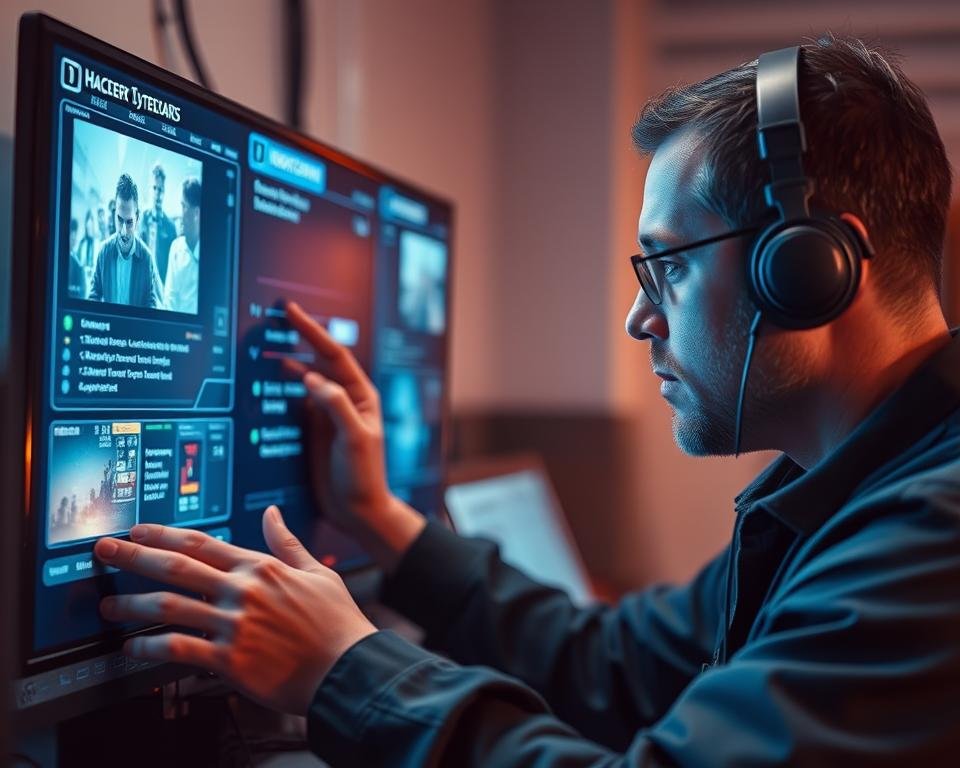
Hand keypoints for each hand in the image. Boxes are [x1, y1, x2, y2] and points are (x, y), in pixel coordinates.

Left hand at [94, 506, 375, 715]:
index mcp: (261, 567)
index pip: (202, 542)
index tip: (138, 531)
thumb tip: (271, 513)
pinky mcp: (231, 660)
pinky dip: (149, 648)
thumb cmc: (337, 622)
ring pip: (170, 606)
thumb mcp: (316, 572)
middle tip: (105, 550)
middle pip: (177, 566)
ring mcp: (235, 625)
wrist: (349, 668)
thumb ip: (286, 542)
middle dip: (134, 556)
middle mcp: (243, 591)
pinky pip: (178, 649)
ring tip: (108, 607)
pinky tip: (132, 648)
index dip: (164, 534)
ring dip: (133, 605)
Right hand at [284, 301, 424, 568]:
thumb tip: (312, 378)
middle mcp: (343, 400)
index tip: (291, 311)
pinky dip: (278, 391)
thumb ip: (336, 406)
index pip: (334, 354)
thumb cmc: (364, 476)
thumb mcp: (355, 438)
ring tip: (261, 346)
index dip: (312, 331)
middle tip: (272, 319)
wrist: (358, 512)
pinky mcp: (311, 431)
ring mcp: (326, 415)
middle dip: (297, 339)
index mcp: (360, 395)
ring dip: (284, 364)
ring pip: (302, 380)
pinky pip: (292, 404)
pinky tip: (262, 384)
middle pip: (316, 361)